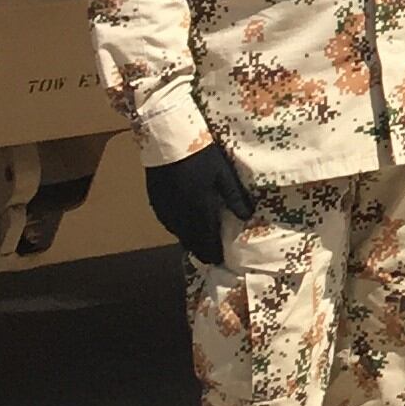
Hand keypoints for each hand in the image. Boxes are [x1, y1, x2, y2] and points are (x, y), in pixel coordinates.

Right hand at [145, 143, 255, 265]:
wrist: (170, 144)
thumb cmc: (202, 156)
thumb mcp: (223, 174)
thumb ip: (235, 196)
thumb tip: (248, 216)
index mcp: (201, 209)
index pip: (208, 239)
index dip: (213, 252)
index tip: (219, 261)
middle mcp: (182, 216)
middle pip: (192, 242)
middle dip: (202, 251)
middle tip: (210, 258)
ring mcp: (167, 211)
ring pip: (179, 235)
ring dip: (189, 242)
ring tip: (199, 246)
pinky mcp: (156, 204)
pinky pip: (168, 225)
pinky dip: (178, 230)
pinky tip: (183, 229)